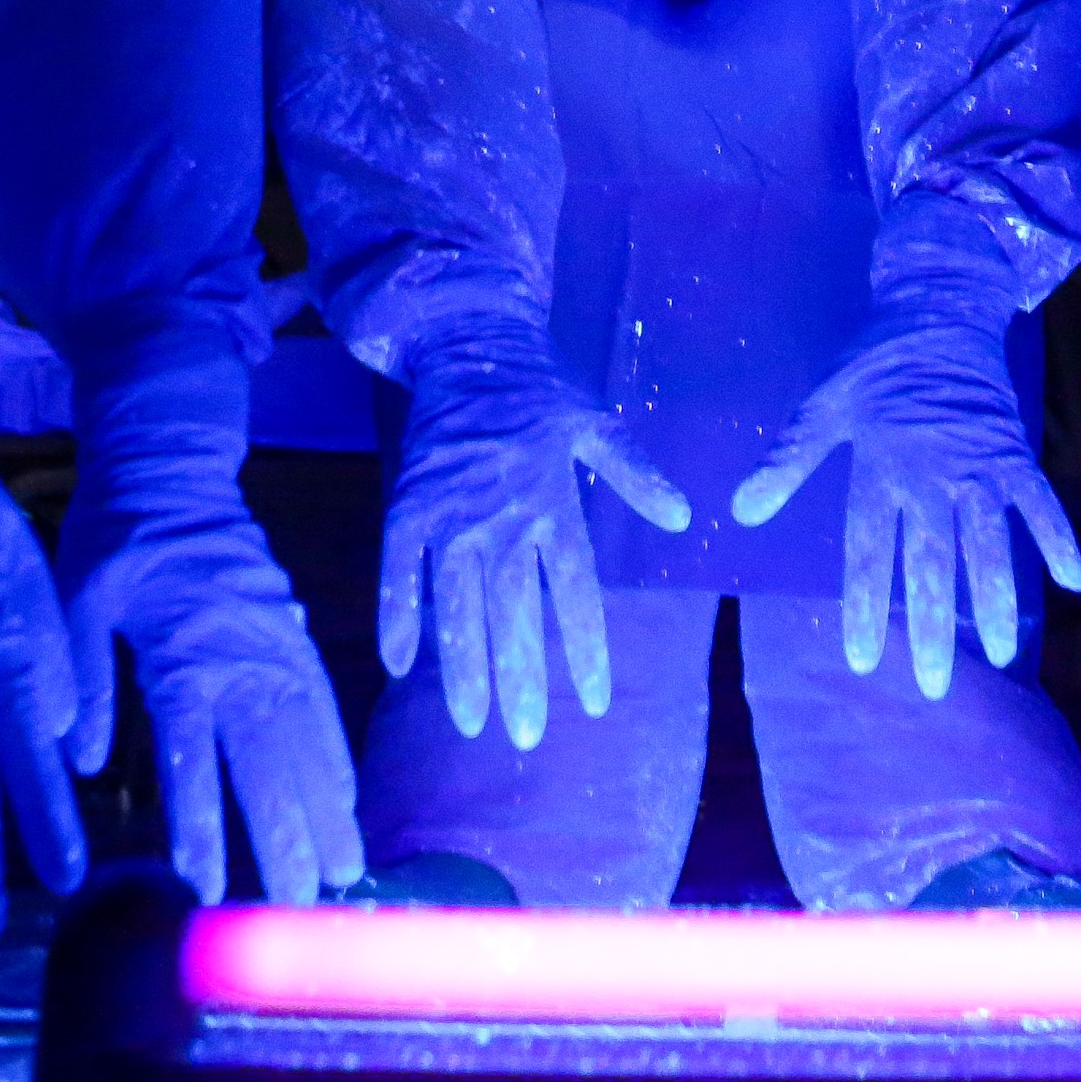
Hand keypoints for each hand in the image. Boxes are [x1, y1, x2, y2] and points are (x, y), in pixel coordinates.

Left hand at [62, 492, 361, 904]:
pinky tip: (345, 799)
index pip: (195, 758)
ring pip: (309, 740)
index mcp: (183, 653)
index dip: (202, 826)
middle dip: (286, 836)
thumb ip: (84, 676)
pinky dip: (337, 756)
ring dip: (327, 808)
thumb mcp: (75, 596)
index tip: (209, 887)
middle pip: (269, 762)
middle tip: (302, 904)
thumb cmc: (115, 534)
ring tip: (344, 870)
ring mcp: (277, 647)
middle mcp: (241, 658)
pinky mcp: (293, 634)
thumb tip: (84, 758)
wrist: (172, 465)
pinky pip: (324, 705)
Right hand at [380, 319, 688, 750]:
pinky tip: (399, 666)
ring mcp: (449, 516)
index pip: (575, 595)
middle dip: (521, 682)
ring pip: (456, 607)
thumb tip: (683, 520)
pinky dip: (397, 619)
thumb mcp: (597, 424)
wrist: (467, 342)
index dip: (586, 653)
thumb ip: (636, 475)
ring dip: (462, 668)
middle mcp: (502, 519)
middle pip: (513, 616)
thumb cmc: (539, 389)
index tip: (595, 704)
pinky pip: (396, 575)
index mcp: (554, 503)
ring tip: (471, 724)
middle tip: (526, 739)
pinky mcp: (407, 507)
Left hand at [733, 317, 1080, 698]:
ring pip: (990, 542)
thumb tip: (740, 513)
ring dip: (996, 598)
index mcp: (881, 464)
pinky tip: (1073, 584)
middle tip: (931, 686)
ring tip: (999, 653)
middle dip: (932, 626)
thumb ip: (787, 462)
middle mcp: (933, 472)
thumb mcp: (823, 405)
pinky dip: (1059, 539)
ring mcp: (980, 464)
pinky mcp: (1015, 451)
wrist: (939, 306)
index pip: (869, 551)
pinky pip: (1043, 502)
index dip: (864, 606)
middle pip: (932, 561)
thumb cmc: (874, 362)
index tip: (860, 660)